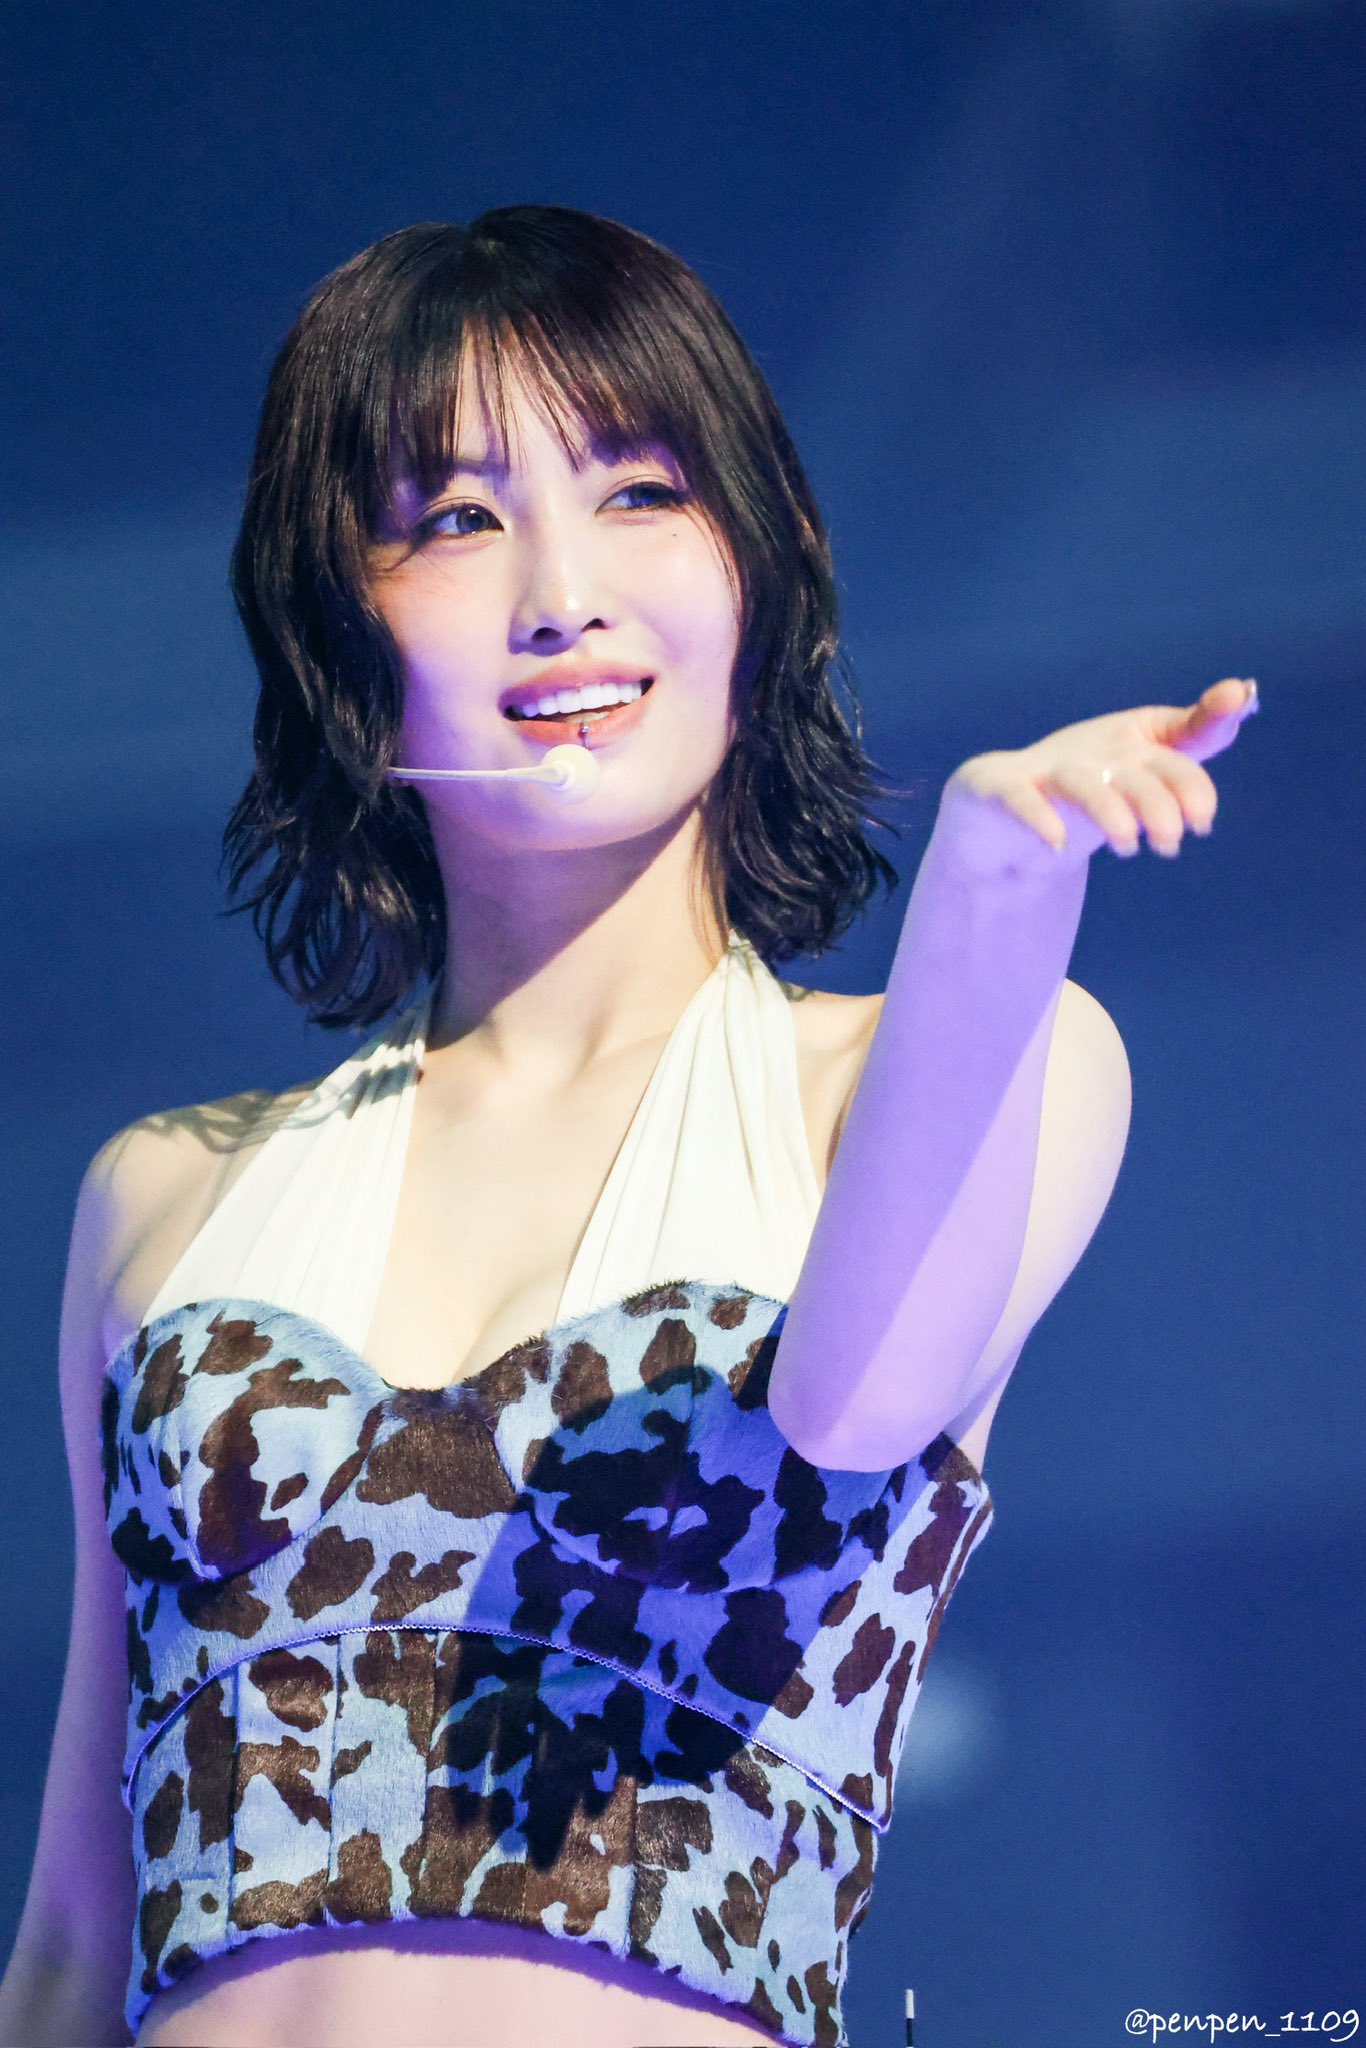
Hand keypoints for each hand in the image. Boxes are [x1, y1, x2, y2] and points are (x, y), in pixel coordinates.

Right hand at [932, 677, 1260, 882]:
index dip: (1195, 771)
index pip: (1175, 745)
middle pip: (1136, 771)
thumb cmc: (1083, 788)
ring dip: (1110, 813)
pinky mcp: (1000, 789)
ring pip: (1083, 785)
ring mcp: (1044, 770)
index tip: (1206, 817)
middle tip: (1173, 845)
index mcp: (1130, 742)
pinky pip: (1021, 800)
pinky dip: (1040, 818)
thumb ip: (1195, 740)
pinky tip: (1058, 844)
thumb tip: (1245, 692)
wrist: (998, 815)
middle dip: (1160, 806)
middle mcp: (1091, 751)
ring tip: (1129, 848)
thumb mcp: (1141, 768)